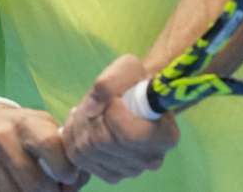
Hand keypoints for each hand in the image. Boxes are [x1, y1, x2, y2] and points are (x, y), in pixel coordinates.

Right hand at [0, 105, 88, 191]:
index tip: (69, 177)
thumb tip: (75, 181)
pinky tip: (18, 191)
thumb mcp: (45, 128)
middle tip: (55, 191)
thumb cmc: (22, 131)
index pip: (48, 145)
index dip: (64, 168)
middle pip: (34, 182)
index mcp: (25, 122)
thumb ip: (65, 151)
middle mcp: (1, 136)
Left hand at [62, 55, 179, 183]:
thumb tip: (90, 110)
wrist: (135, 97)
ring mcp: (131, 170)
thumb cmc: (136, 81)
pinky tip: (86, 126)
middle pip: (103, 143)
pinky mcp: (112, 174)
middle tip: (96, 103)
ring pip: (88, 152)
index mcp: (165, 136)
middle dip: (92, 117)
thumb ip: (110, 82)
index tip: (114, 98)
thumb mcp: (128, 67)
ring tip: (90, 112)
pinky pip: (81, 161)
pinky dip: (76, 140)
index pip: (128, 135)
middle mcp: (151, 159)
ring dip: (81, 127)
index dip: (112, 113)